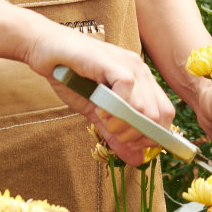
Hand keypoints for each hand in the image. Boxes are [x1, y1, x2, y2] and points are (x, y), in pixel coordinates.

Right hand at [21, 19, 173, 166]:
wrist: (46, 50)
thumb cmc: (70, 77)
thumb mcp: (97, 113)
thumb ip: (117, 135)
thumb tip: (137, 161)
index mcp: (141, 82)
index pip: (165, 114)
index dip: (151, 137)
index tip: (130, 145)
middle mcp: (140, 71)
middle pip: (159, 116)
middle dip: (136, 136)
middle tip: (113, 132)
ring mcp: (128, 64)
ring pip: (145, 107)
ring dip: (123, 125)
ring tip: (104, 119)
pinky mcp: (113, 62)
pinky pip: (127, 89)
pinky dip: (114, 108)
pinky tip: (99, 108)